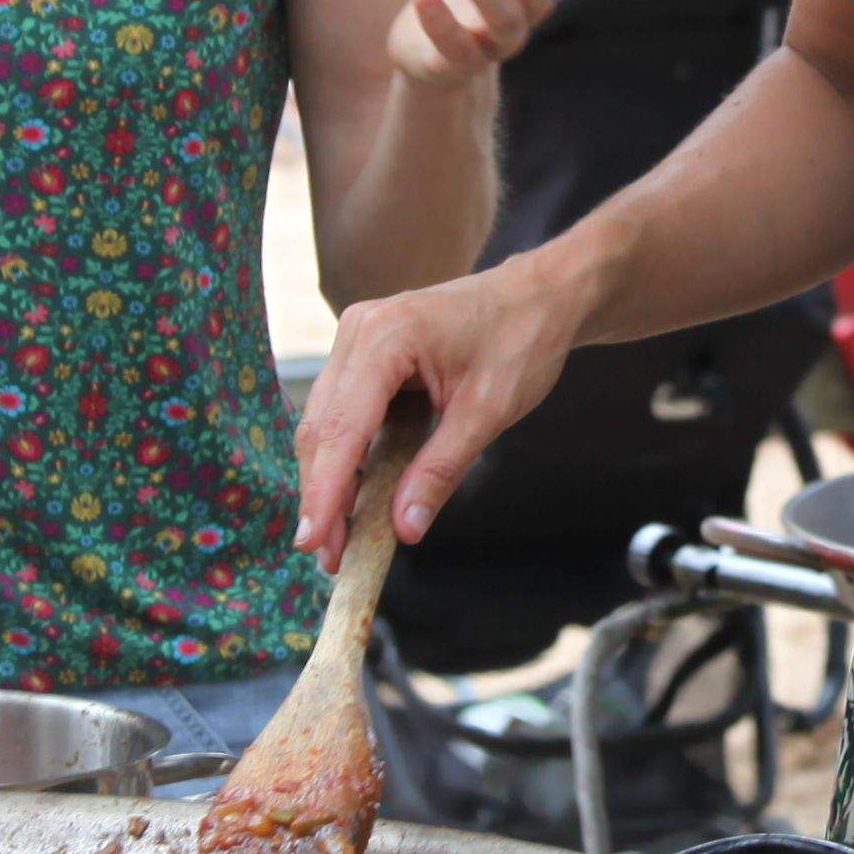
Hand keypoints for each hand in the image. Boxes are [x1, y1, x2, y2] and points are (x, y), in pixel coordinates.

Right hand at [295, 258, 594, 553]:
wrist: (540, 296)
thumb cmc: (521, 341)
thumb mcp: (487, 413)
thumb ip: (441, 470)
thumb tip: (403, 528)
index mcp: (386, 337)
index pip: (342, 427)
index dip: (324, 490)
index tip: (313, 542)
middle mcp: (359, 331)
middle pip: (322, 428)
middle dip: (321, 495)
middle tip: (328, 556)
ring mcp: (357, 339)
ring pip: (325, 423)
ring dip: (329, 481)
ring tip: (338, 539)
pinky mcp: (365, 353)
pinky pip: (343, 412)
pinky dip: (346, 457)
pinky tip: (352, 498)